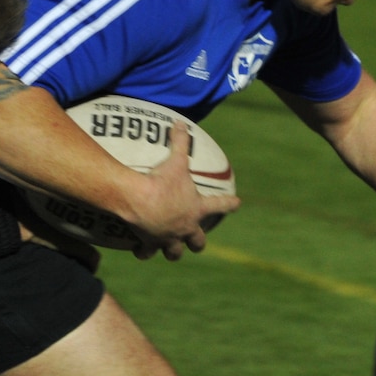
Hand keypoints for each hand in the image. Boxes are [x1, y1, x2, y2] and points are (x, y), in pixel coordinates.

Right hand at [122, 120, 239, 260]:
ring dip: (174, 251)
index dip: (229, 204)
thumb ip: (180, 142)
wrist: (138, 200)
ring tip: (170, 249)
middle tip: (197, 241)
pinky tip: (140, 250)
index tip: (237, 203)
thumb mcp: (175, 160)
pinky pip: (147, 252)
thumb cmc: (161, 181)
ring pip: (175, 253)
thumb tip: (181, 123)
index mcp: (196, 209)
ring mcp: (169, 238)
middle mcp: (186, 228)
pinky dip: (143, 252)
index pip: (219, 205)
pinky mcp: (150, 244)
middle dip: (198, 242)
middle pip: (198, 242)